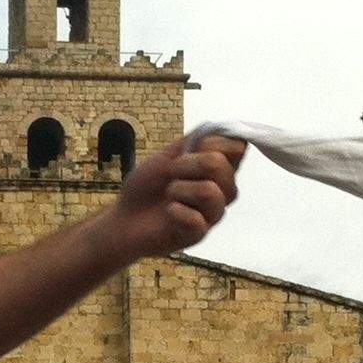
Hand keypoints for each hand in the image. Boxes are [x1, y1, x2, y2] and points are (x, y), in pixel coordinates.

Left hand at [109, 135, 244, 258]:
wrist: (123, 218)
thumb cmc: (146, 187)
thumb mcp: (167, 155)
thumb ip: (195, 140)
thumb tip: (223, 128)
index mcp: (217, 169)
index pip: (238, 147)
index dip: (215, 143)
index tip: (191, 149)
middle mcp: (221, 191)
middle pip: (222, 166)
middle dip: (188, 164)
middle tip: (171, 174)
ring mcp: (211, 215)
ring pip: (210, 192)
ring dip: (180, 189)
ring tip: (168, 195)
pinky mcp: (197, 235)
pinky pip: (197, 220)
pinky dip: (176, 212)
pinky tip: (168, 213)